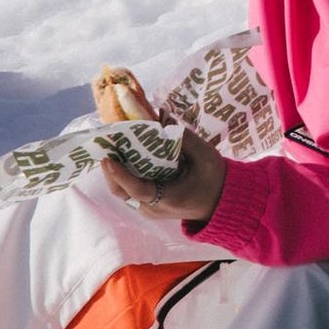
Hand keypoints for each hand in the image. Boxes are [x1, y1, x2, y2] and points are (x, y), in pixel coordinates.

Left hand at [102, 124, 227, 227]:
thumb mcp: (206, 156)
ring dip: (114, 172)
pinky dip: (122, 175)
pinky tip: (122, 158)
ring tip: (111, 150)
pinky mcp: (148, 206)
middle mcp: (155, 208)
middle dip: (110, 171)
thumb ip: (185, 139)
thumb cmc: (215, 180)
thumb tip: (163, 118)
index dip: (121, 175)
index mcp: (170, 198)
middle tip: (106, 148)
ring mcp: (150, 209)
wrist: (221, 202)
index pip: (139, 189)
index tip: (108, 159)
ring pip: (123, 192)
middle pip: (123, 192)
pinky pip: (129, 191)